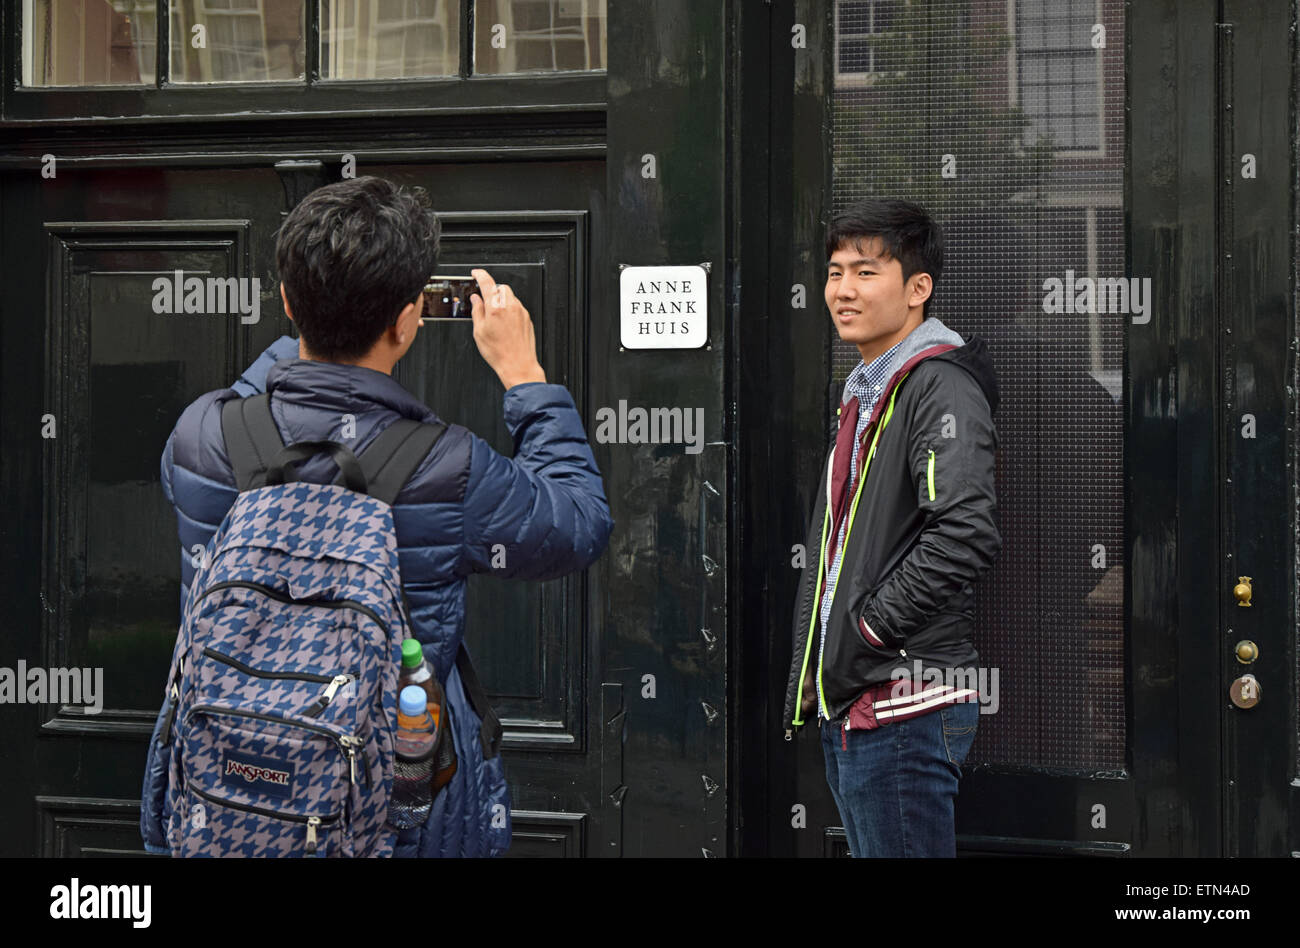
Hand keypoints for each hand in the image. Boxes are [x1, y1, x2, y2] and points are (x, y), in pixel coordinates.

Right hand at [469, 268, 546, 388]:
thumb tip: (475, 299)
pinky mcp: (527, 318)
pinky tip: (505, 324)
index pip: (487, 282)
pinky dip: (509, 309)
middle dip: (492, 291)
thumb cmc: (499, 352)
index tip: (476, 273)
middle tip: (485, 302)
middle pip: (500, 287)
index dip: (480, 274)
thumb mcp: (479, 332)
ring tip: (495, 318)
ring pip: (510, 296)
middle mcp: (510, 306)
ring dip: (501, 300)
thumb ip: (477, 311)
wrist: (518, 364)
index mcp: (495, 308)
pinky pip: (517, 306)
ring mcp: (521, 311)